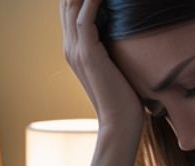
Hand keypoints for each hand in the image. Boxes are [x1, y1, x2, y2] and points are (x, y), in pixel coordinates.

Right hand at [61, 0, 144, 133]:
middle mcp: (70, 46)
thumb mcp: (117, 65)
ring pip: (73, 4)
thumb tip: (127, 27)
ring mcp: (76, 50)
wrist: (119, 123)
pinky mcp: (87, 54)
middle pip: (66, 1)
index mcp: (75, 48)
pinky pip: (85, 17)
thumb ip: (114, 46)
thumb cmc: (125, 98)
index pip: (70, 8)